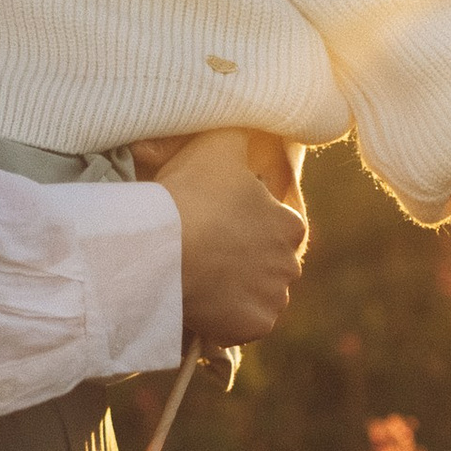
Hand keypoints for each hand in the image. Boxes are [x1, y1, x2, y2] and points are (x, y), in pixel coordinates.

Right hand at [151, 128, 308, 346]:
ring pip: (260, 295)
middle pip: (271, 262)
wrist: (160, 252)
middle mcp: (290, 265)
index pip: (280, 225)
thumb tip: (254, 122)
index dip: (250, 223)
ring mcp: (271, 300)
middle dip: (248, 259)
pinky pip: (244, 325)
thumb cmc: (190, 195)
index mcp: (290, 224)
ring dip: (240, 289)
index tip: (221, 221)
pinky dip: (229, 319)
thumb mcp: (219, 145)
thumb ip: (242, 133)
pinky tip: (205, 305)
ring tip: (204, 278)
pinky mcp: (252, 328)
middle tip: (208, 250)